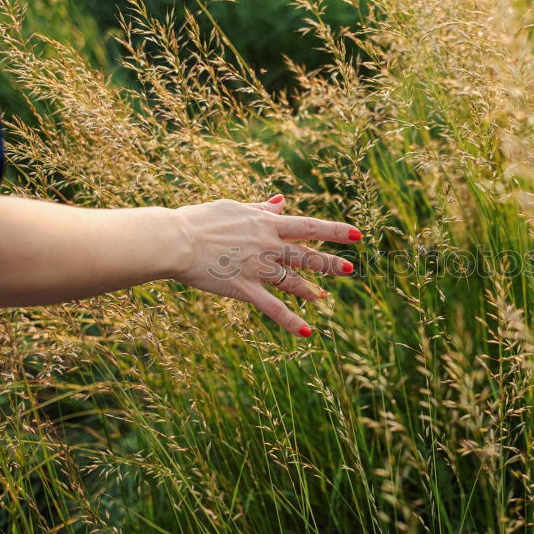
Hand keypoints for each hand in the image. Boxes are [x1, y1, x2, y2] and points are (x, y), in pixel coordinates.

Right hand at [171, 195, 361, 336]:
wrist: (176, 240)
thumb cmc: (199, 220)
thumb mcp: (233, 208)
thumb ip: (261, 208)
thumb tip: (282, 201)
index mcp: (266, 224)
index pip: (309, 226)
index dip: (335, 230)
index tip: (356, 234)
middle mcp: (268, 245)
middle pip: (307, 255)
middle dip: (329, 262)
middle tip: (349, 269)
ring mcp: (258, 268)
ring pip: (293, 281)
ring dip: (311, 290)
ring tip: (324, 298)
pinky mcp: (245, 289)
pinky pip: (273, 308)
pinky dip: (291, 321)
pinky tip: (308, 332)